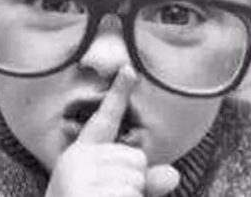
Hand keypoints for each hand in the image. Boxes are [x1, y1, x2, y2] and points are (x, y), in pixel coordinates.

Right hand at [45, 66, 179, 196]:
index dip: (118, 92)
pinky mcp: (85, 192)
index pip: (104, 120)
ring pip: (136, 179)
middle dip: (132, 184)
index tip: (131, 67)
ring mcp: (79, 177)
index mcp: (80, 155)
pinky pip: (131, 195)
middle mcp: (77, 160)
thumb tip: (173, 176)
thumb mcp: (113, 195)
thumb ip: (144, 183)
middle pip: (136, 158)